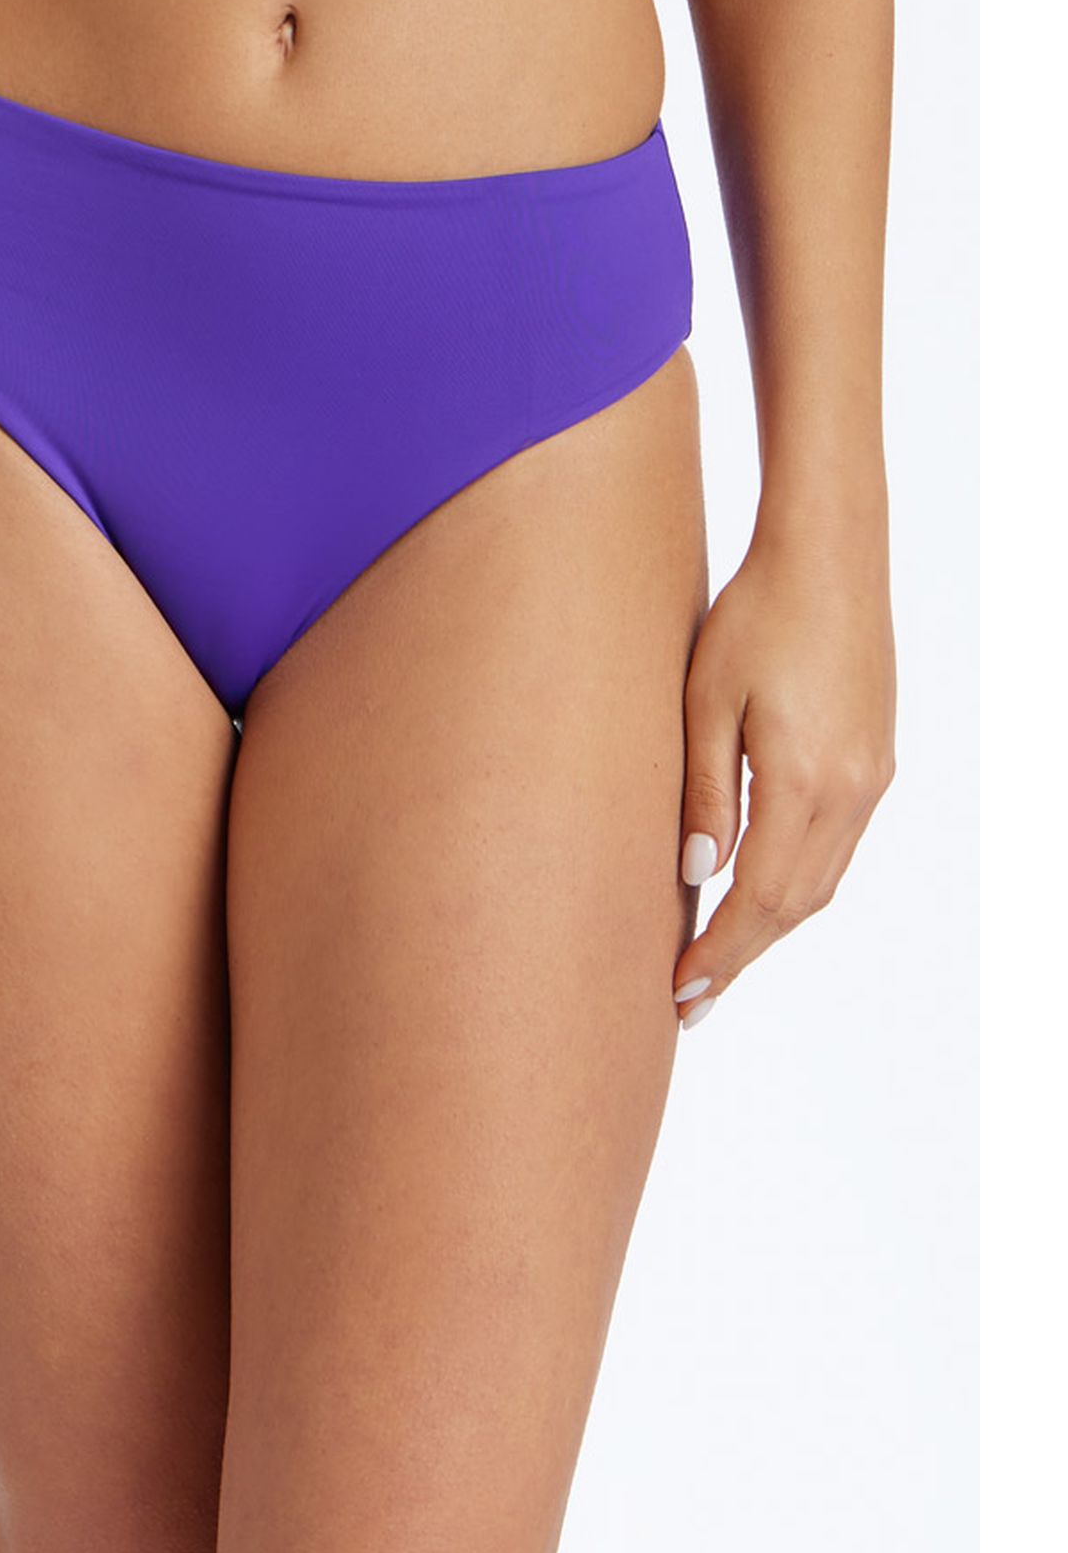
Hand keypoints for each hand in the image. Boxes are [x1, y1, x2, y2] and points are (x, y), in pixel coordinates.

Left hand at [671, 530, 896, 1026]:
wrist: (828, 554)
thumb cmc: (754, 615)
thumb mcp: (706, 701)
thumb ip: (702, 792)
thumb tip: (696, 876)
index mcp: (805, 782)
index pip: (757, 899)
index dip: (719, 953)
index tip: (680, 992)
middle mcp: (850, 792)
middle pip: (794, 905)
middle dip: (741, 956)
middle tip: (689, 998)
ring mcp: (870, 777)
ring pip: (820, 881)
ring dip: (769, 926)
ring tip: (717, 959)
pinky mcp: (873, 758)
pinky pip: (835, 847)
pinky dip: (795, 884)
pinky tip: (759, 893)